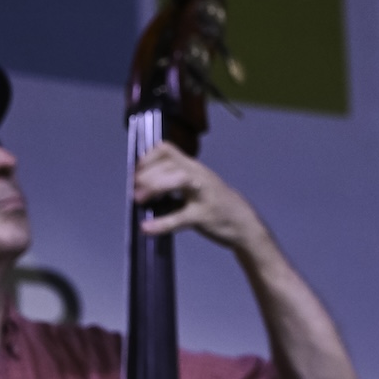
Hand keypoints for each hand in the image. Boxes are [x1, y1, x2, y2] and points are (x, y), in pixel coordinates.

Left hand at [134, 142, 269, 256]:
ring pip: (179, 179)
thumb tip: (140, 190)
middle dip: (147, 174)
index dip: (148, 157)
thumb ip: (172, 184)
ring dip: (155, 186)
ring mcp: (203, 194)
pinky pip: (182, 217)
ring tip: (139, 199)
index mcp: (193, 167)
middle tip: (134, 190)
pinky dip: (162, 223)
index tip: (136, 172)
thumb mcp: (196, 186)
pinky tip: (147, 228)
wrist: (244, 223)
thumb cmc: (215, 205)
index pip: (167, 149)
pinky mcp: (205, 216)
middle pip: (170, 162)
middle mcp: (198, 175)